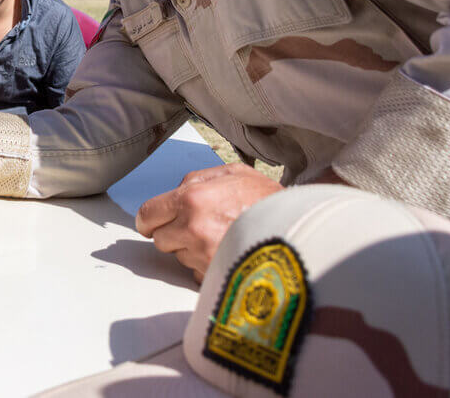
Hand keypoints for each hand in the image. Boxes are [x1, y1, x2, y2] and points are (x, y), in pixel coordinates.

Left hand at [135, 163, 282, 281]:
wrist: (301, 229)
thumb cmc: (267, 199)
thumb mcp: (232, 173)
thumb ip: (196, 179)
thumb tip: (174, 192)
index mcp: (191, 199)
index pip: (147, 215)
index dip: (148, 220)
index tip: (150, 223)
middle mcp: (193, 229)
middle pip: (160, 239)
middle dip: (172, 233)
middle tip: (194, 226)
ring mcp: (204, 256)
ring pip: (179, 256)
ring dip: (190, 249)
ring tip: (219, 237)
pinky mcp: (216, 277)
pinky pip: (197, 273)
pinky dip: (206, 266)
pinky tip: (226, 253)